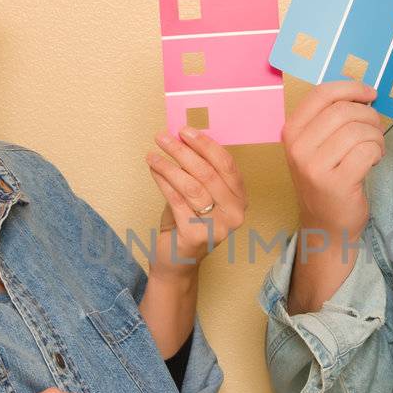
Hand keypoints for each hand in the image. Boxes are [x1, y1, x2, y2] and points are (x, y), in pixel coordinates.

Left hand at [145, 126, 247, 278]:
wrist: (177, 261)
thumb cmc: (187, 223)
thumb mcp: (198, 194)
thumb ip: (198, 171)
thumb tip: (184, 137)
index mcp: (240, 200)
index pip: (226, 164)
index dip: (205, 145)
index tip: (184, 131)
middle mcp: (235, 214)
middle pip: (208, 172)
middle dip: (182, 151)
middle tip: (163, 137)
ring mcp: (218, 227)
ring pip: (192, 186)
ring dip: (169, 166)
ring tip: (153, 155)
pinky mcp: (197, 236)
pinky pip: (177, 200)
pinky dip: (163, 182)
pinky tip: (153, 170)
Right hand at [281, 80, 385, 241]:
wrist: (325, 226)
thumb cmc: (327, 179)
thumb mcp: (316, 146)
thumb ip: (331, 118)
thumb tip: (363, 92)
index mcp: (291, 131)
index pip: (322, 94)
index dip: (352, 87)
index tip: (371, 93)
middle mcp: (298, 148)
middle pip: (344, 110)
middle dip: (370, 116)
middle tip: (375, 130)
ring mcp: (315, 167)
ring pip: (359, 130)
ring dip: (376, 136)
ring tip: (374, 148)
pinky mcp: (336, 184)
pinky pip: (367, 151)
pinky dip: (378, 152)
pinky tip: (373, 161)